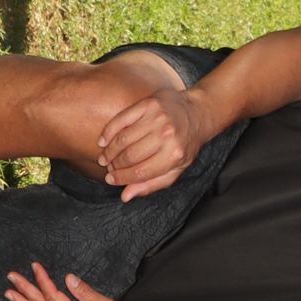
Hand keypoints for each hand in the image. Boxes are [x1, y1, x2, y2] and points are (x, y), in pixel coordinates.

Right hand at [97, 85, 215, 198]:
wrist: (197, 114)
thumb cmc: (184, 146)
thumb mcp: (174, 170)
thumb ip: (150, 185)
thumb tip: (125, 196)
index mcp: (174, 156)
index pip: (140, 172)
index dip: (121, 178)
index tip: (110, 179)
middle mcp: (166, 136)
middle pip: (130, 156)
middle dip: (114, 165)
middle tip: (108, 168)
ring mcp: (157, 118)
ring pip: (123, 138)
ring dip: (110, 151)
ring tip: (104, 157)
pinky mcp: (149, 103)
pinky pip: (122, 119)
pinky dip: (109, 131)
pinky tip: (103, 141)